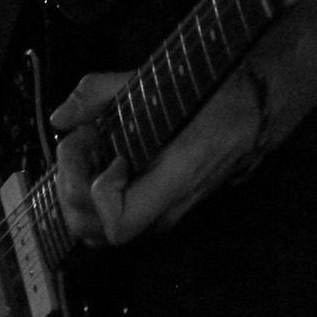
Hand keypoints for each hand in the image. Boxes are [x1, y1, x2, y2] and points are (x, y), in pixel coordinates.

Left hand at [51, 60, 283, 247]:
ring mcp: (169, 213)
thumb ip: (102, 93)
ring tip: (87, 151)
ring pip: (104, 234)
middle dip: (71, 190)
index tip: (93, 144)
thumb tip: (60, 115)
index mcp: (176, 177)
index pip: (118, 223)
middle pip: (99, 234)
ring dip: (80, 196)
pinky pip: (118, 220)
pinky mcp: (165, 209)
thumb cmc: (210, 90)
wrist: (256, 104)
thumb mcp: (155, 81)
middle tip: (79, 142)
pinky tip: (102, 160)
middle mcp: (171, 207)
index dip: (92, 192)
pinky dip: (95, 199)